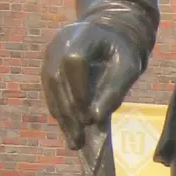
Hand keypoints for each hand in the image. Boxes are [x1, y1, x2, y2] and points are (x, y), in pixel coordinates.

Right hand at [41, 20, 143, 148]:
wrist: (108, 32)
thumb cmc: (122, 49)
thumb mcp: (128, 66)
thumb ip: (114, 89)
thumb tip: (96, 119)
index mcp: (82, 35)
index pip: (73, 61)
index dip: (79, 90)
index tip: (89, 118)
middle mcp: (58, 44)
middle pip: (57, 79)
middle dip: (69, 112)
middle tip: (79, 140)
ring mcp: (49, 56)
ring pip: (50, 90)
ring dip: (62, 117)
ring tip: (74, 142)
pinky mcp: (47, 69)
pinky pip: (50, 93)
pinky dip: (60, 112)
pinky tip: (70, 132)